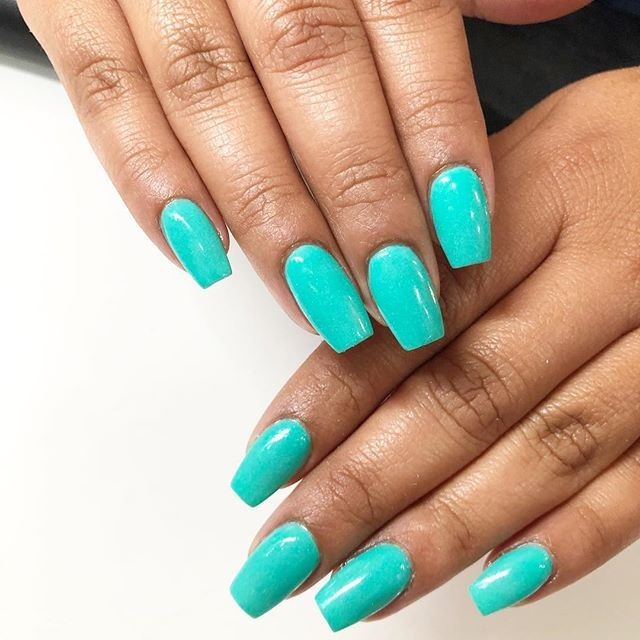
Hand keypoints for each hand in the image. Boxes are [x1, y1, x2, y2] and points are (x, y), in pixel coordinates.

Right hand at [19, 0, 585, 352]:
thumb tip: (551, 7)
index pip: (406, 20)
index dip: (437, 132)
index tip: (462, 233)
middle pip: (311, 72)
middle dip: (359, 198)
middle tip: (397, 295)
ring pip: (211, 99)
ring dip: (269, 217)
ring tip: (320, 303)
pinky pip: (104, 96)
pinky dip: (150, 182)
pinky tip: (205, 258)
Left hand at [228, 68, 639, 627]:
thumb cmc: (610, 163)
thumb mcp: (522, 167)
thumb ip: (440, 247)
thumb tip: (341, 332)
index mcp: (544, 195)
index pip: (415, 316)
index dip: (329, 400)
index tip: (262, 468)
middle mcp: (610, 269)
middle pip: (467, 396)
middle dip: (364, 490)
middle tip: (283, 559)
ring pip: (545, 451)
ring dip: (443, 533)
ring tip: (356, 590)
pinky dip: (570, 538)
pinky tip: (492, 583)